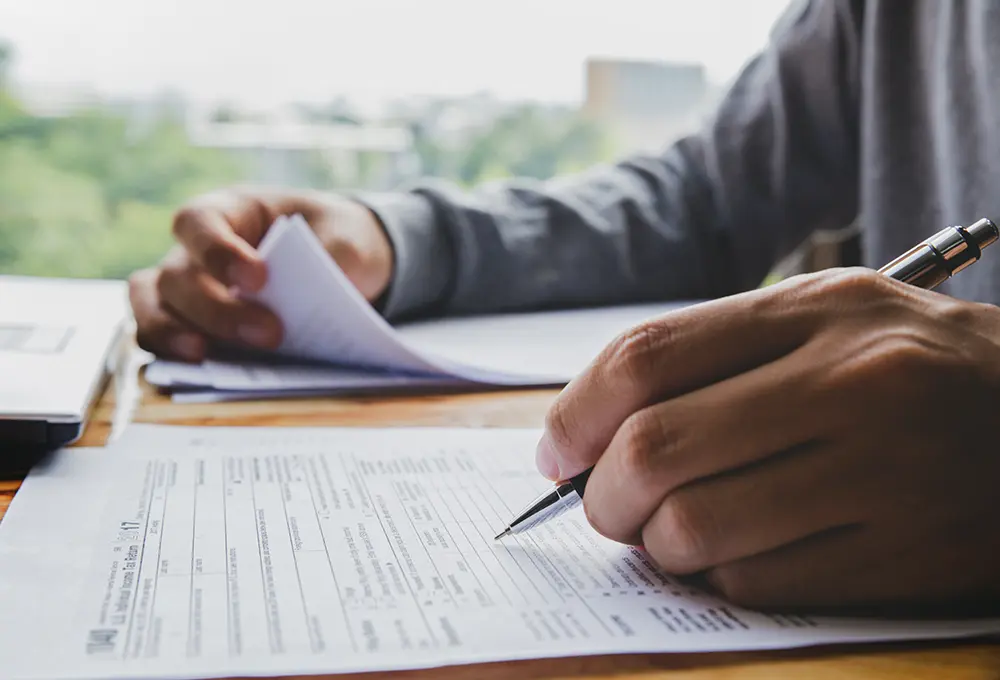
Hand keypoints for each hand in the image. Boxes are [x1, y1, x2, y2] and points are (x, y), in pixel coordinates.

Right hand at [129, 187, 393, 360]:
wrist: (341, 261)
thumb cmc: (335, 238)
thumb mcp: (349, 238)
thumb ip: (335, 260)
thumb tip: (315, 296)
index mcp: (231, 210)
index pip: (199, 223)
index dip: (218, 252)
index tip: (259, 279)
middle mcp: (196, 249)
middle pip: (177, 276)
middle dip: (218, 310)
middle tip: (270, 334)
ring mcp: (188, 288)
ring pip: (152, 307)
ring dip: (174, 334)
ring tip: (205, 357)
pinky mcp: (192, 325)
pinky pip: (160, 337)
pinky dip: (172, 354)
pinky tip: (201, 370)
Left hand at [536, 268, 999, 611]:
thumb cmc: (908, 368)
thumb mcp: (822, 321)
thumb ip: (709, 362)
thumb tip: (585, 436)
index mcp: (815, 310)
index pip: (646, 357)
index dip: (574, 413)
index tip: (557, 453)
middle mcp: (850, 382)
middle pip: (655, 447)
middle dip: (601, 495)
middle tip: (604, 506)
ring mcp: (883, 472)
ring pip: (695, 527)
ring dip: (656, 545)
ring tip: (671, 532)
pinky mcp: (905, 554)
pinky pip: (756, 583)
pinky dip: (719, 579)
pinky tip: (738, 555)